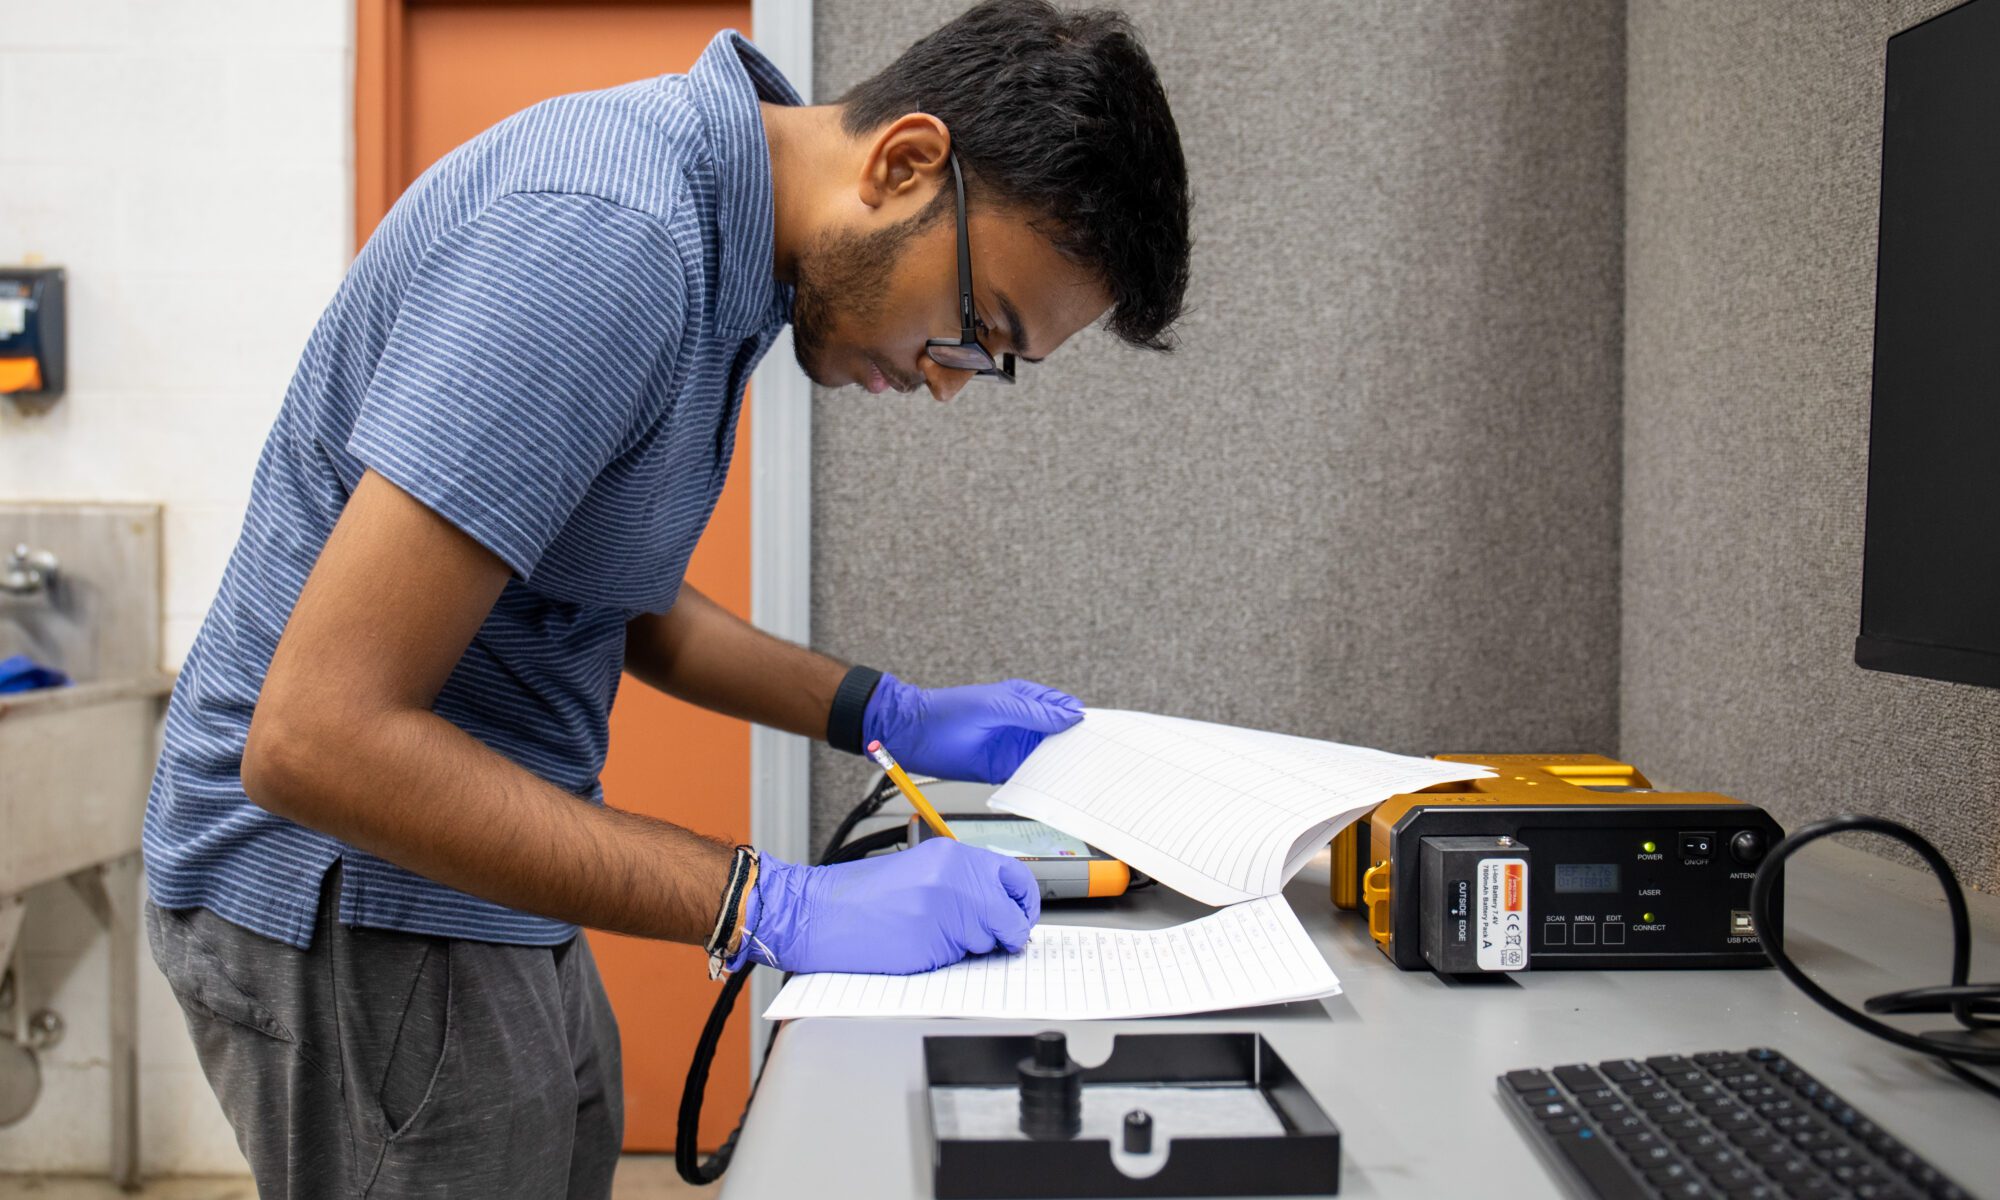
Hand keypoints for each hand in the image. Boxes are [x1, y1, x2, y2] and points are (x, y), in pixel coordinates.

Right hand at [733, 839, 1040, 974]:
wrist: (814, 912)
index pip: (1015, 878)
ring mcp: (944, 911)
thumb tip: (1000, 908)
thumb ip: (961, 882)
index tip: (1019, 918)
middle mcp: (953, 878)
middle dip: (1005, 933)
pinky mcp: (930, 942)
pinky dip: (946, 963)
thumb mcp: (918, 871)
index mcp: (951, 855)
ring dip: (972, 948)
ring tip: (933, 937)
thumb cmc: (857, 897)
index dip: (1023, 904)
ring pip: (988, 942)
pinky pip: (959, 962)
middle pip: (1010, 916)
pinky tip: (918, 949)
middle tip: (991, 940)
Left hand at [863, 675, 1083, 783]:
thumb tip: (1072, 716)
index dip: (1084, 721)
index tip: (1106, 734)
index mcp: (1028, 700)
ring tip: (1085, 779)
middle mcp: (1026, 724)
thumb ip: (1035, 713)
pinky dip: (1044, 784)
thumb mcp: (997, 706)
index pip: (1066, 709)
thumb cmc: (951, 710)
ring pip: (1050, 760)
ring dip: (1064, 768)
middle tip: (1102, 761)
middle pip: (1063, 738)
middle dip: (1080, 748)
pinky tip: (1057, 790)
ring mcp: (1017, 748)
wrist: (915, 735)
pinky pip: (1032, 778)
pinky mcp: (1006, 770)